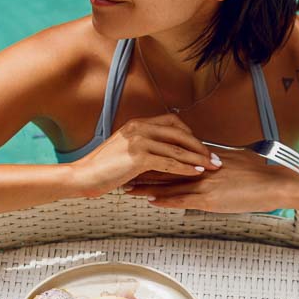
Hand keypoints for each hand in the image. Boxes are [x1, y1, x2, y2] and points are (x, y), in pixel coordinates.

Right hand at [69, 114, 219, 197]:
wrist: (83, 176)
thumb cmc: (102, 168)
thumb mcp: (123, 150)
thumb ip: (142, 146)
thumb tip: (160, 154)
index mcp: (137, 124)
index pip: (172, 122)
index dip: (189, 134)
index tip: (200, 146)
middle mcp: (140, 128)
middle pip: (180, 134)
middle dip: (200, 146)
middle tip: (215, 157)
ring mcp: (139, 141)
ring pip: (177, 149)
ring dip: (198, 159)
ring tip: (212, 167)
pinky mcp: (139, 157)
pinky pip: (170, 163)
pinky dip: (186, 168)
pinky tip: (197, 173)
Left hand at [127, 149, 298, 212]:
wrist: (279, 182)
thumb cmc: (264, 171)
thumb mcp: (238, 159)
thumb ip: (220, 160)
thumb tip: (210, 159)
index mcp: (209, 158)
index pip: (176, 156)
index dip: (157, 156)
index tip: (140, 156)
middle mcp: (203, 168)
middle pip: (167, 168)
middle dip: (144, 170)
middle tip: (124, 169)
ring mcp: (206, 183)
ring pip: (170, 184)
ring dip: (147, 187)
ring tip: (128, 187)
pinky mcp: (211, 199)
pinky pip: (183, 200)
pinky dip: (165, 200)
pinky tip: (150, 201)